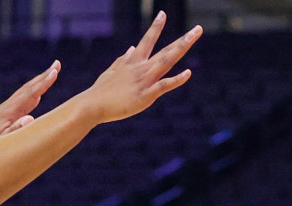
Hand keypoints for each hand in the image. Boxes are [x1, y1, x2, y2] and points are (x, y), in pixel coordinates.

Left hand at [0, 62, 60, 147]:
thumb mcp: (2, 142)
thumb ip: (15, 130)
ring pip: (27, 93)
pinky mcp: (7, 116)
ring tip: (53, 72)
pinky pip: (24, 101)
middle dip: (43, 76)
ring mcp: (7, 111)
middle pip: (28, 88)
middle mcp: (7, 107)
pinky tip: (39, 94)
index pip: (29, 94)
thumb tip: (30, 118)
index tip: (55, 72)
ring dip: (40, 82)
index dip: (43, 83)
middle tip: (57, 63)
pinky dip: (34, 94)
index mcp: (7, 111)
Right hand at [77, 12, 201, 124]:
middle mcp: (141, 68)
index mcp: (132, 62)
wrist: (92, 105)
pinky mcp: (146, 95)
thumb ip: (123, 60)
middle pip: (166, 50)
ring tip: (195, 36)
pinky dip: (177, 79)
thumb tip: (132, 48)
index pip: (147, 40)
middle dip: (183, 39)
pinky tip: (188, 73)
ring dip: (182, 47)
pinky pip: (164, 85)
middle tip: (198, 29)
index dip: (155, 27)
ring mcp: (145, 80)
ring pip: (167, 61)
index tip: (163, 14)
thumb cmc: (100, 91)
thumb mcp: (111, 71)